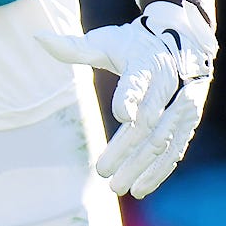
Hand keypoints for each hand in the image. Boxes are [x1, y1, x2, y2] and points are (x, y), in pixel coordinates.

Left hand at [42, 0, 216, 194]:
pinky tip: (141, 188)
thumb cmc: (134, 45)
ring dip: (142, 167)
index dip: (130, 97)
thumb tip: (39, 38)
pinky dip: (159, 170)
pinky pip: (176, 150)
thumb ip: (75, 47)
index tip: (120, 114)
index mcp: (147, 64)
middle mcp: (169, 88)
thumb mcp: (106, 41)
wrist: (182, 43)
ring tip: (118, 187)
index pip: (138, 81)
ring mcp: (182, 108)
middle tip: (102, 172)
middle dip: (126, 149)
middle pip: (148, 122)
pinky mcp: (187, 123)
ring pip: (162, 142)